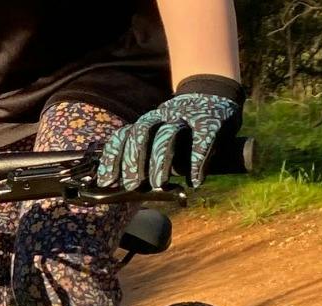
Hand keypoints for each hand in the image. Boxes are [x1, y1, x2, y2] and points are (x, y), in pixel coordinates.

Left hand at [96, 82, 242, 190]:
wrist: (215, 97)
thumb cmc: (182, 134)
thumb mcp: (160, 144)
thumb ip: (147, 162)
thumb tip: (128, 192)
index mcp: (146, 123)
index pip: (123, 136)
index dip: (112, 158)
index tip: (106, 182)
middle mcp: (162, 117)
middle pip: (141, 132)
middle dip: (133, 160)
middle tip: (132, 186)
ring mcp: (186, 117)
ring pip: (167, 134)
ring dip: (159, 161)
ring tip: (158, 184)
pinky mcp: (211, 121)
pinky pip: (201, 140)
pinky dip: (196, 161)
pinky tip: (194, 182)